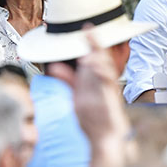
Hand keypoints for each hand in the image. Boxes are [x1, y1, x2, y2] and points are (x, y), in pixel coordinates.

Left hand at [57, 28, 133, 166]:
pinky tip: (95, 67)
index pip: (92, 57)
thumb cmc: (95, 118)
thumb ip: (68, 80)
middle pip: (101, 58)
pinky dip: (102, 73)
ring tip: (87, 49)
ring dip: (97, 57)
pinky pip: (108, 83)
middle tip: (88, 29)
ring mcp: (108, 90)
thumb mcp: (77, 95)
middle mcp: (103, 82)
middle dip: (95, 44)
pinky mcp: (111, 99)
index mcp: (95, 79)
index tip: (85, 28)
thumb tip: (55, 65)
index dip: (90, 42)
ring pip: (105, 68)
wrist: (106, 138)